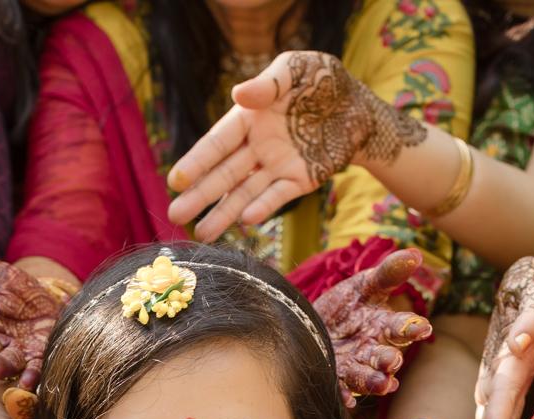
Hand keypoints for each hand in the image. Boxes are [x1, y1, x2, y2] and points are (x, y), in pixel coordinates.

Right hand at [167, 51, 424, 241]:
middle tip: (175, 215)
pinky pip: (277, 196)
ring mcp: (276, 166)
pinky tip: (246, 219)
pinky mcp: (298, 181)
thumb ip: (270, 83)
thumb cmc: (320, 81)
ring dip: (224, 214)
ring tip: (202, 235)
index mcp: (248, 118)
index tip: (176, 181)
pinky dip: (263, 206)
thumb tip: (239, 94)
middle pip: (223, 174)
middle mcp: (257, 146)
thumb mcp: (297, 69)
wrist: (358, 105)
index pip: (218, 143)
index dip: (197, 161)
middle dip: (200, 196)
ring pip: (244, 193)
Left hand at [313, 250, 432, 406]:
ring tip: (384, 384)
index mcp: (383, 326)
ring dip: (375, 382)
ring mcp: (352, 366)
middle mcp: (371, 349)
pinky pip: (340, 389)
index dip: (412, 328)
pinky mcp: (332, 377)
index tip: (423, 328)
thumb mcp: (363, 285)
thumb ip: (388, 274)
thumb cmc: (344, 305)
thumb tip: (416, 255)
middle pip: (384, 357)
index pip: (401, 327)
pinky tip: (348, 399)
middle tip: (393, 361)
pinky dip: (344, 395)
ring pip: (366, 377)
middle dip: (390, 360)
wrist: (308, 323)